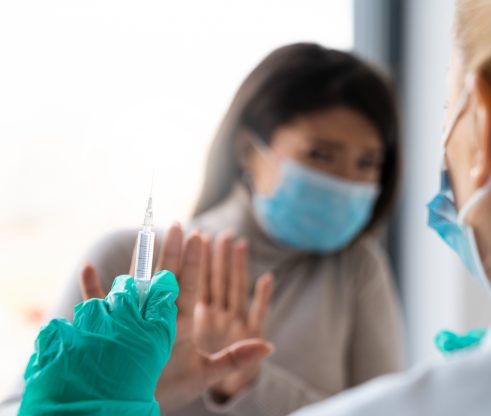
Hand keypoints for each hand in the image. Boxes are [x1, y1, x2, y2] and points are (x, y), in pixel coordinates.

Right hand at [80, 224, 273, 411]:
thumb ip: (236, 358)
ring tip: (142, 234)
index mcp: (178, 322)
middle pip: (165, 278)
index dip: (195, 263)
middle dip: (172, 252)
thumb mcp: (206, 373)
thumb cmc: (168, 388)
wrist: (133, 406)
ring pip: (135, 284)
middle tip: (179, 224)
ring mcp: (130, 320)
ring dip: (138, 262)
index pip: (189, 286)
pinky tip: (89, 267)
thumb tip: (270, 346)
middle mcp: (155, 316)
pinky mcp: (107, 331)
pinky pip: (96, 306)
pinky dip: (92, 288)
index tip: (201, 237)